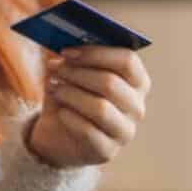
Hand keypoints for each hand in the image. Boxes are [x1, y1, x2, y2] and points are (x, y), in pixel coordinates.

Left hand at [25, 45, 150, 167]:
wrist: (57, 135)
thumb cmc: (69, 96)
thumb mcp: (68, 73)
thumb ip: (71, 56)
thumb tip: (64, 39)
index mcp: (136, 81)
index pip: (127, 61)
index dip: (96, 53)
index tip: (67, 50)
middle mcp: (137, 107)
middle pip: (111, 83)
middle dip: (77, 73)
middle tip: (54, 68)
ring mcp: (125, 131)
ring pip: (100, 108)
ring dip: (71, 94)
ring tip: (54, 88)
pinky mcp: (107, 151)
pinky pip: (89, 131)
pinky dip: (70, 118)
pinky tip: (60, 112)